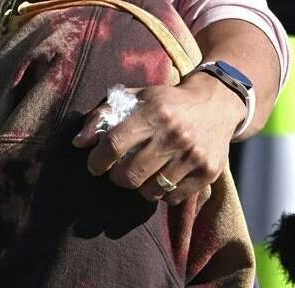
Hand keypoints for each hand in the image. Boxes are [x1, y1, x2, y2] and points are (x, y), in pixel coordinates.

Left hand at [73, 73, 244, 204]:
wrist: (216, 104)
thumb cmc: (165, 101)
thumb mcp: (134, 97)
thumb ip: (103, 115)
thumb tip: (78, 142)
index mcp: (153, 112)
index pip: (115, 144)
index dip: (98, 160)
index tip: (94, 166)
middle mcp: (175, 134)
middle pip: (131, 173)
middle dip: (116, 178)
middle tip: (115, 173)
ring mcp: (194, 155)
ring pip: (152, 189)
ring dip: (138, 187)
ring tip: (138, 176)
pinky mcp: (208, 172)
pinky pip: (174, 197)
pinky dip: (161, 194)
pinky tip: (159, 180)